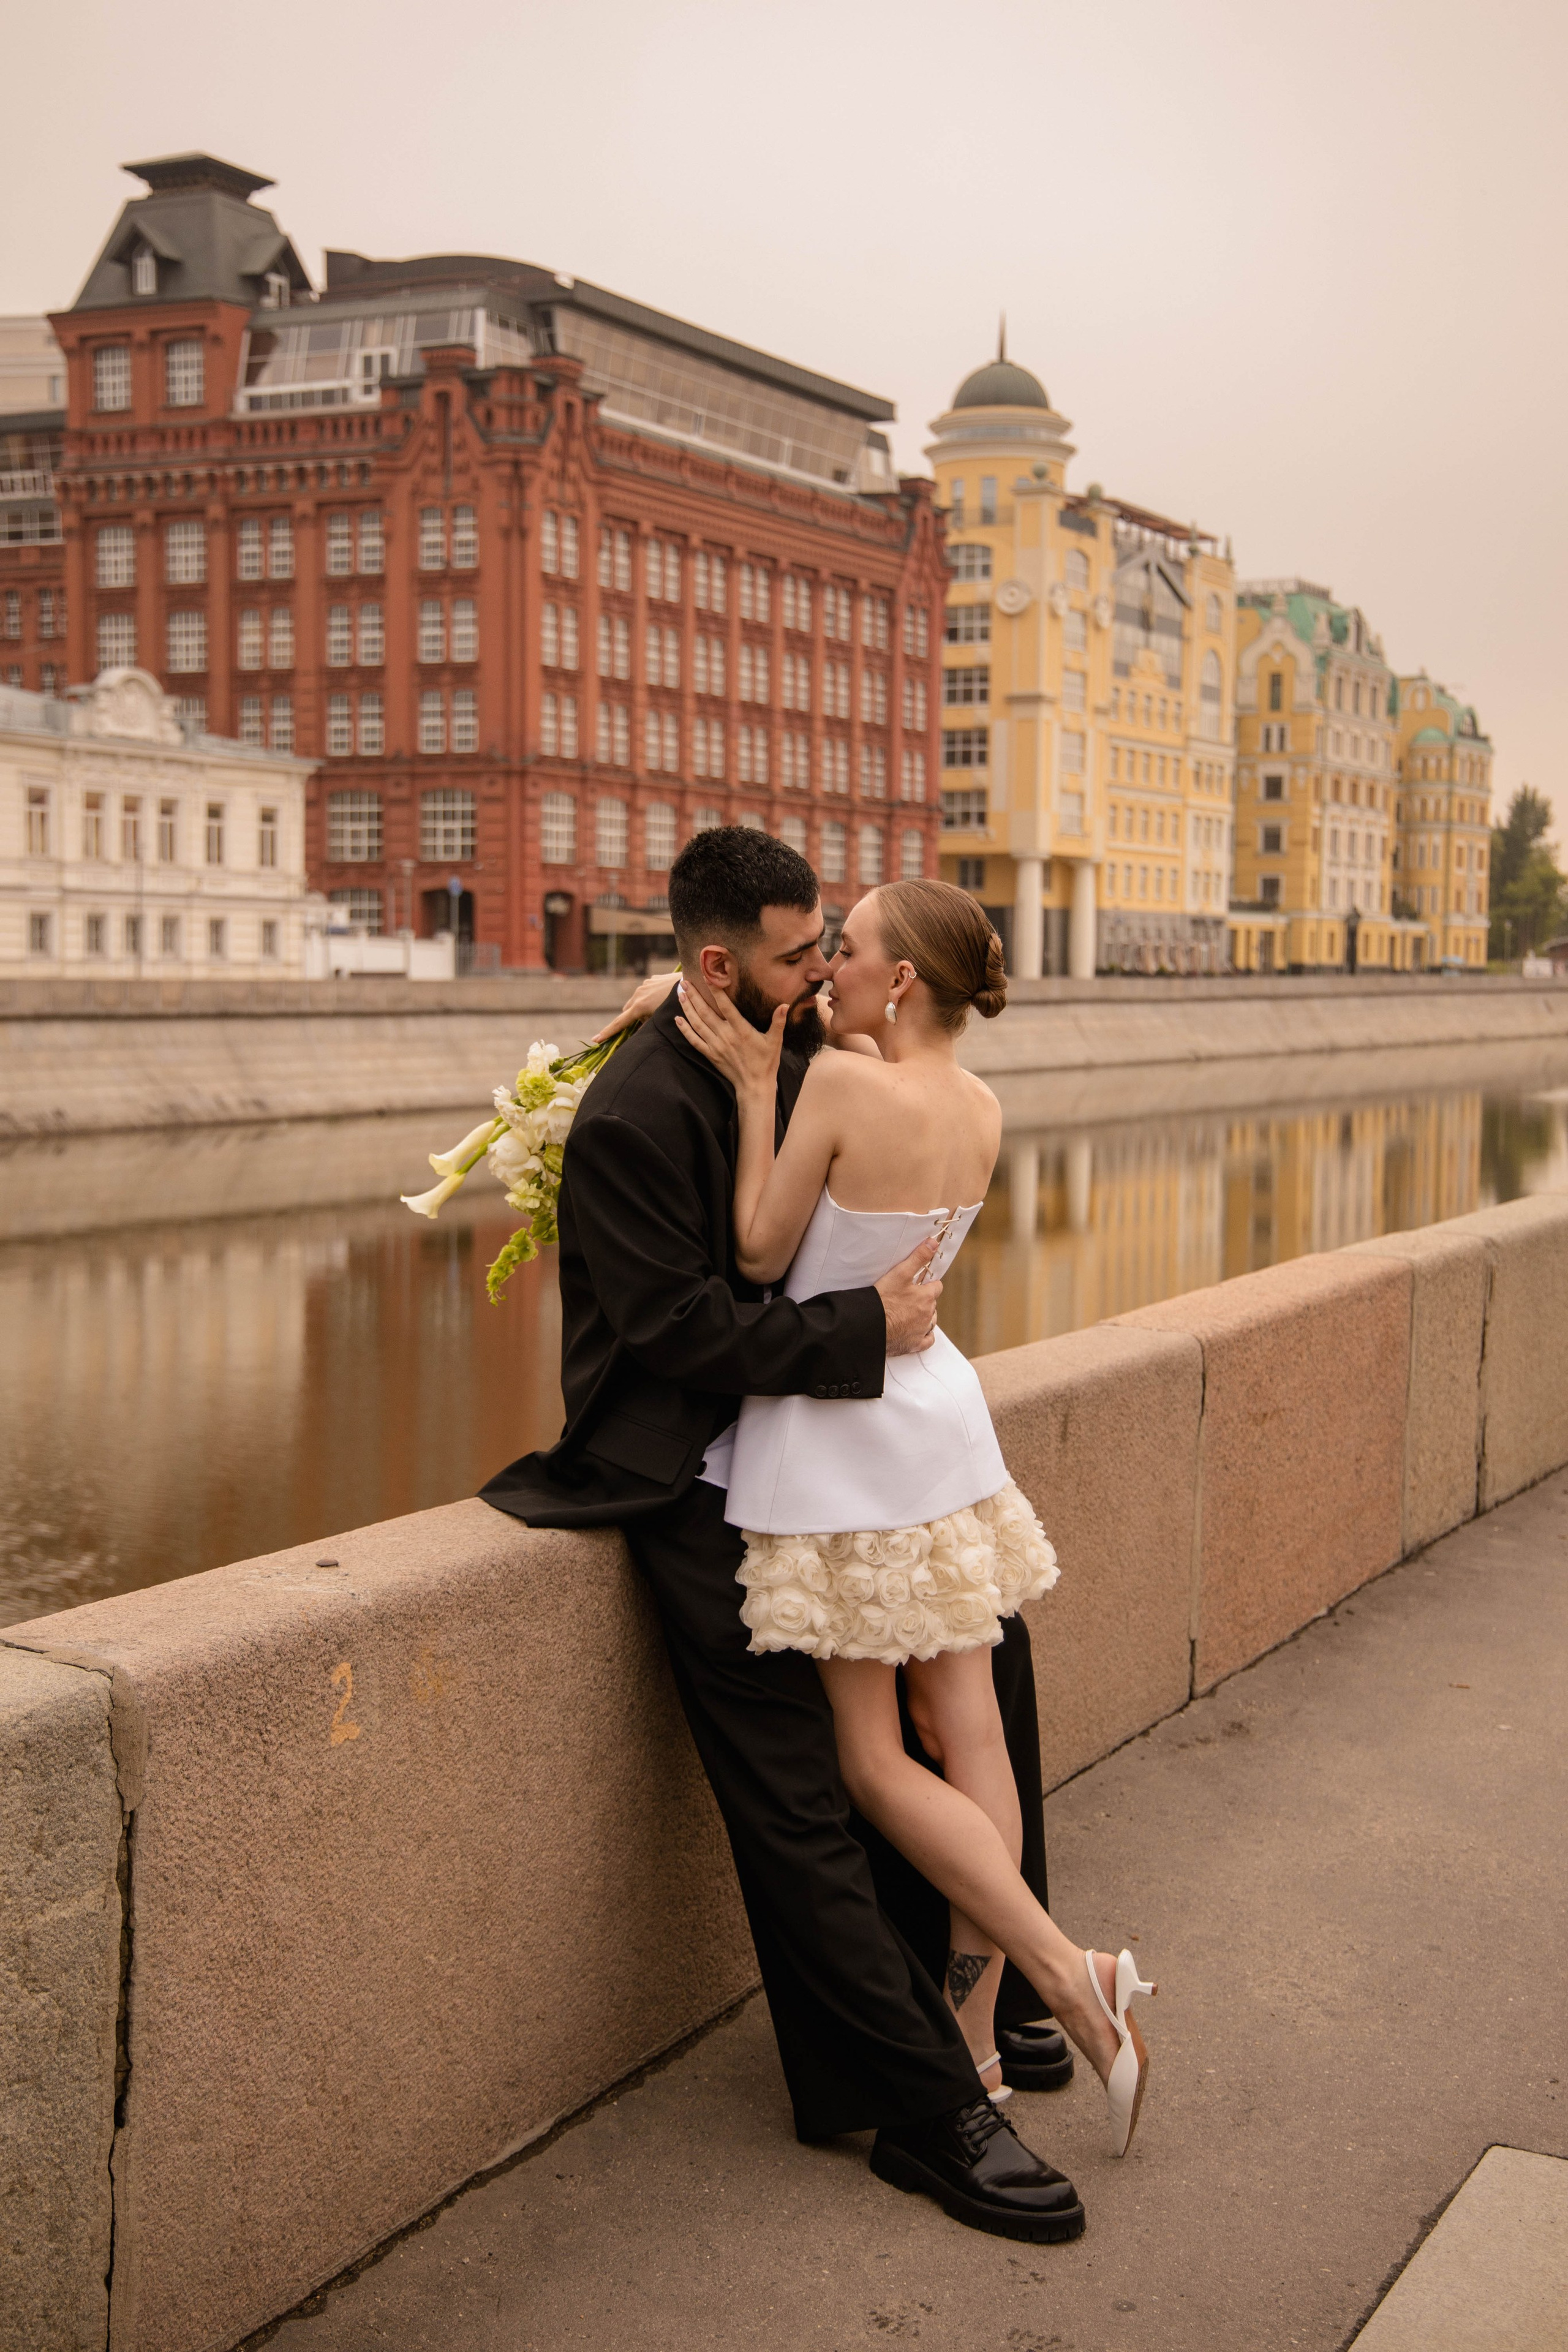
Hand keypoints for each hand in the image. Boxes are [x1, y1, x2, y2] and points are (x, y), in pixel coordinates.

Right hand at [591, 968, 679, 1044]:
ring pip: (636, 1001)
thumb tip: (640, 1033)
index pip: (619, 1022)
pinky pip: (645, 992)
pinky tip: (662, 999)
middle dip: (631, 1020)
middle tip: (644, 1026)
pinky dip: (648, 999)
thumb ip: (649, 1027)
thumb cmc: (679, 1004)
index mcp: (639, 1006)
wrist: (692, 981)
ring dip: (641, 1009)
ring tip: (658, 1011)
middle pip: (627, 1012)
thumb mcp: (663, 1020)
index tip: (595, 1039)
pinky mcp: (652, 979)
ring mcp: (645, 985)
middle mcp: (638, 993)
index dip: (608, 1032)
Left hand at [674, 980, 785, 1096]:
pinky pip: (694, 1041)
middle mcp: (725, 1036)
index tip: (708, 977)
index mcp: (741, 1030)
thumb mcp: (775, 1041)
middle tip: (685, 981)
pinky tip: (677, 1019)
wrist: (754, 1086)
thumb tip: (785, 1005)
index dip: (716, 991)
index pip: (726, 1006)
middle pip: (705, 1012)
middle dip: (694, 995)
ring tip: (680, 994)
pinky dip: (685, 1030)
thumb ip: (778, 1022)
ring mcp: (715, 1046)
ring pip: (697, 1024)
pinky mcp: (710, 1055)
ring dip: (687, 1008)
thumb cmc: (766, 1062)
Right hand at [877, 1237, 942, 1354]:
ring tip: (911, 1312)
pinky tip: (918, 1331)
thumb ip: (918, 1258)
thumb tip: (933, 1244)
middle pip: (932, 1304)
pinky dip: (925, 1335)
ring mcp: (921, 1331)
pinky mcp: (913, 1344)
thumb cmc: (883, 1300)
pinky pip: (927, 1340)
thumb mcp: (900, 1273)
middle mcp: (928, 1315)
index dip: (928, 1284)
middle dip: (925, 1300)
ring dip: (925, 1317)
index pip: (936, 1287)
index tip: (921, 1283)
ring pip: (931, 1322)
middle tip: (910, 1297)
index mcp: (926, 1297)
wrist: (870, 1326)